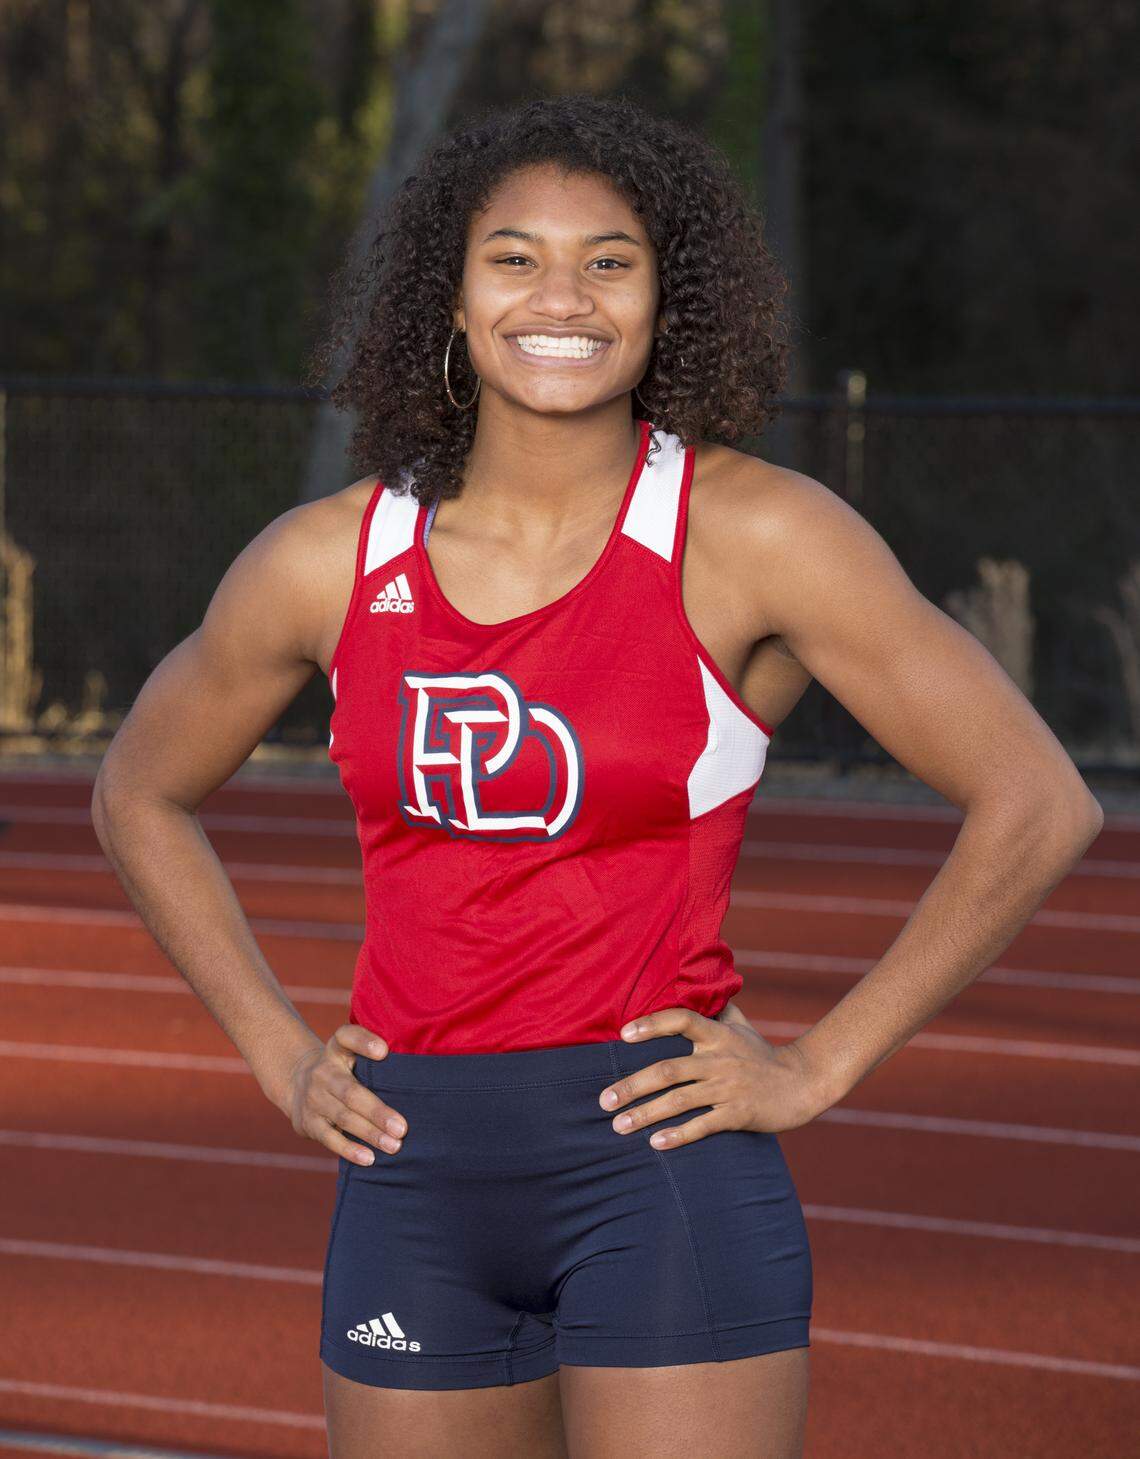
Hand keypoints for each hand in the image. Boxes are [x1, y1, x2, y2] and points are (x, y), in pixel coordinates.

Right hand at [283, 1023, 407, 1165]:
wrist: (298, 1083)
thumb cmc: (342, 1068)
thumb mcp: (351, 1052)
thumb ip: (374, 1055)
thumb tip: (416, 1073)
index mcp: (337, 1049)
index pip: (347, 1037)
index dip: (363, 1042)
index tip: (384, 1051)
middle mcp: (323, 1072)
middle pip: (351, 1092)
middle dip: (377, 1112)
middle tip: (403, 1128)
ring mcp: (313, 1098)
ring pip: (344, 1118)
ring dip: (370, 1133)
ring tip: (394, 1146)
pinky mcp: (308, 1123)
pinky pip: (330, 1138)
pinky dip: (350, 1150)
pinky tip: (369, 1158)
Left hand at [597, 1004, 828, 1149]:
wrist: (803, 1083)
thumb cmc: (763, 1054)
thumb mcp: (742, 1026)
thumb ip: (717, 1009)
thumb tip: (696, 987)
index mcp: (718, 1035)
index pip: (682, 1019)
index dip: (652, 1025)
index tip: (623, 1035)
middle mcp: (720, 1059)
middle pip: (668, 1070)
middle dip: (632, 1086)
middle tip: (604, 1100)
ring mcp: (729, 1088)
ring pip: (679, 1101)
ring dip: (645, 1114)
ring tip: (618, 1126)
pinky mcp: (739, 1114)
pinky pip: (703, 1125)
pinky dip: (678, 1135)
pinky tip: (655, 1143)